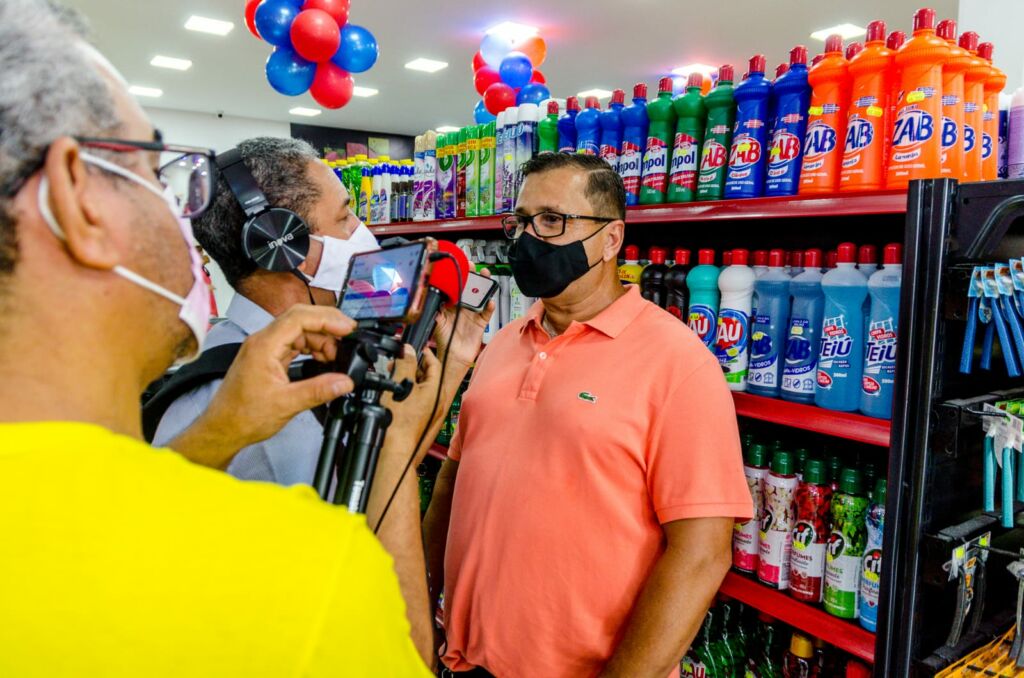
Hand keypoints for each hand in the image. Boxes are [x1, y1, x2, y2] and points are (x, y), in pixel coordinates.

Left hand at [198, 305, 356, 453]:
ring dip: (321, 339)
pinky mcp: (267, 356)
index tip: (347, 328)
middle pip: (300, 318)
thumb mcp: (286, 404)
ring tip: (336, 356)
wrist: (223, 428)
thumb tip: (345, 382)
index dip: (327, 319)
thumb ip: (318, 390)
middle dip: (327, 323)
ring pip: (299, 330)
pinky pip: (293, 342)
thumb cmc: (243, 416)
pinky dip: (311, 347)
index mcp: (264, 345)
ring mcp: (264, 347)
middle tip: (349, 335)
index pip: (299, 317)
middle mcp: (263, 341)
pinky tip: (322, 359)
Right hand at [383, 345, 442, 466]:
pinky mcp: (421, 424)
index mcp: (438, 392)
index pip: (435, 364)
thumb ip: (405, 363)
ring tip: (391, 381)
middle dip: (411, 368)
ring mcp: (431, 415)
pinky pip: (417, 404)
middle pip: (427, 377)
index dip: (423, 354)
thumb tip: (407, 350)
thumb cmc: (397, 424)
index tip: (414, 349)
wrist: (393, 452)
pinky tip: (393, 397)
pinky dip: (407, 396)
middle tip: (395, 365)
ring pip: (421, 391)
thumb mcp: (400, 385)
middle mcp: (438, 404)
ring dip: (407, 382)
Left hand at [433, 270, 494, 368]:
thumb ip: (436, 312)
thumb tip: (432, 302)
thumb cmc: (444, 341)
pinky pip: (487, 312)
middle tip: (476, 269)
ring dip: (484, 288)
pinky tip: (490, 302)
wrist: (453, 357)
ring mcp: (472, 314)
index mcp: (452, 306)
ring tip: (486, 278)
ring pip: (480, 297)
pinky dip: (489, 307)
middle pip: (470, 289)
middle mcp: (463, 308)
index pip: (456, 288)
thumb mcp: (437, 324)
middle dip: (473, 277)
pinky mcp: (480, 323)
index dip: (460, 277)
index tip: (462, 269)